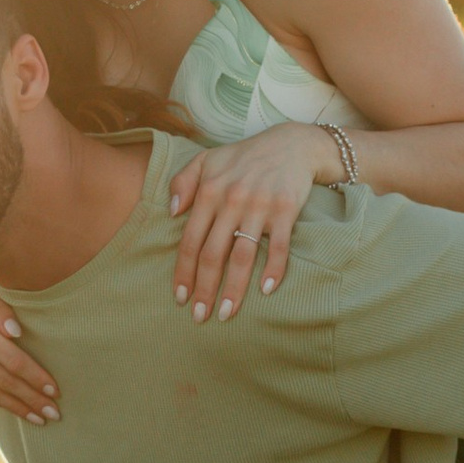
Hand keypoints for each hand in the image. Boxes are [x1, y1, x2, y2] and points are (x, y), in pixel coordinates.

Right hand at [0, 267, 60, 421]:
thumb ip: (0, 309)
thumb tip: (19, 335)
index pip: (13, 360)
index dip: (36, 378)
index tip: (55, 391)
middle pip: (4, 381)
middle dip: (31, 400)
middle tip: (54, 414)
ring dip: (15, 407)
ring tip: (38, 418)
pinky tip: (12, 405)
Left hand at [167, 120, 334, 319]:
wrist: (292, 145)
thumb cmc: (245, 157)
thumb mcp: (208, 160)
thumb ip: (183, 182)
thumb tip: (172, 212)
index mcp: (209, 192)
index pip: (191, 240)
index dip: (184, 272)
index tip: (180, 297)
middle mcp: (232, 200)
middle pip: (213, 254)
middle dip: (204, 289)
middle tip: (200, 317)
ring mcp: (260, 206)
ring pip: (242, 255)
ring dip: (234, 289)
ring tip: (226, 313)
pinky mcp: (286, 210)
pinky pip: (279, 246)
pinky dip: (273, 270)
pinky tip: (266, 291)